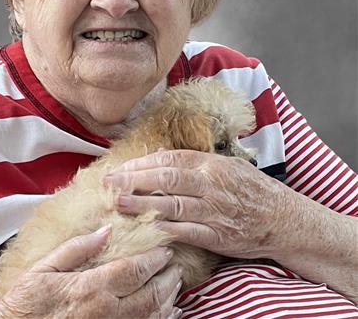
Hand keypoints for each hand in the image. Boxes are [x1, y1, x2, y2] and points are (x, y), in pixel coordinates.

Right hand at [0, 226, 182, 317]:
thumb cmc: (27, 303)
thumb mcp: (44, 268)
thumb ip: (77, 248)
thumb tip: (106, 230)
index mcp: (90, 288)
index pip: (134, 270)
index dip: (154, 259)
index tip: (165, 250)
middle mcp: (106, 313)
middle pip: (151, 295)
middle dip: (168, 278)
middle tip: (175, 265)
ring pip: (153, 316)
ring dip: (169, 299)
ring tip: (175, 284)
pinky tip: (169, 313)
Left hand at [104, 149, 289, 259]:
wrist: (283, 218)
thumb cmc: (251, 188)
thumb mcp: (226, 164)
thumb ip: (194, 160)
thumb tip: (159, 155)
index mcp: (210, 164)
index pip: (169, 158)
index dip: (142, 163)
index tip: (120, 166)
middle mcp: (210, 184)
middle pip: (166, 179)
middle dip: (133, 180)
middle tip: (108, 182)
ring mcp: (213, 210)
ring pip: (172, 205)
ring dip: (142, 204)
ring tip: (118, 203)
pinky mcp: (217, 235)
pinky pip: (186, 232)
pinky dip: (164, 230)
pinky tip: (144, 228)